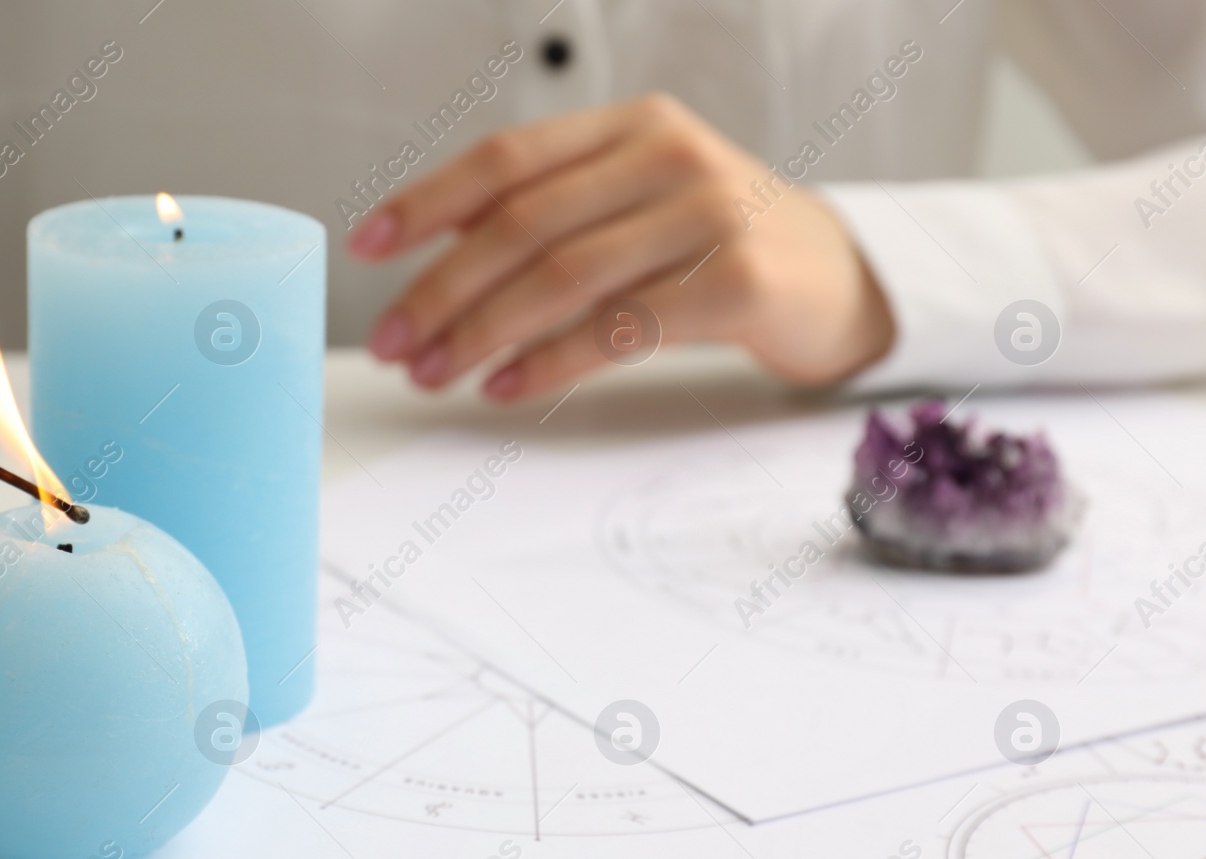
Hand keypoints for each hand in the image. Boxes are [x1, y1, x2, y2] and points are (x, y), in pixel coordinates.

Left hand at [350, 94, 895, 399]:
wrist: (837, 278)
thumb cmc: (714, 243)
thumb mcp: (635, 202)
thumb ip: (552, 212)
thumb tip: (435, 255)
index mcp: (630, 126)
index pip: (506, 158)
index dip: (427, 202)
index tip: (368, 247)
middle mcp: (670, 155)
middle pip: (524, 223)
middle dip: (443, 289)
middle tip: (393, 342)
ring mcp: (711, 213)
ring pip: (565, 276)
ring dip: (483, 332)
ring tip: (437, 373)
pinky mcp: (740, 280)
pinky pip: (621, 328)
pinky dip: (551, 362)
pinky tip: (505, 385)